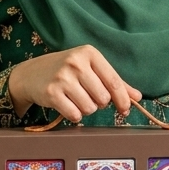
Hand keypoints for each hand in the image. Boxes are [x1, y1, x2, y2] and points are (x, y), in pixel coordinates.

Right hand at [8, 45, 141, 121]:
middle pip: (103, 98)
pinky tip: (67, 105)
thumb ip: (113, 82)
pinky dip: (74, 115)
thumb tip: (137, 97)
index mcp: (89, 53)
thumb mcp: (89, 69)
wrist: (31, 74)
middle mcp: (76, 63)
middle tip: (88, 96)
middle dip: (99, 103)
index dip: (122, 99)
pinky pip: (75, 115)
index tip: (125, 109)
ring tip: (75, 99)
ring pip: (89, 108)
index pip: (113, 81)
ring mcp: (62, 78)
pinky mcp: (51, 93)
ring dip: (86, 109)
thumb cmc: (66, 71)